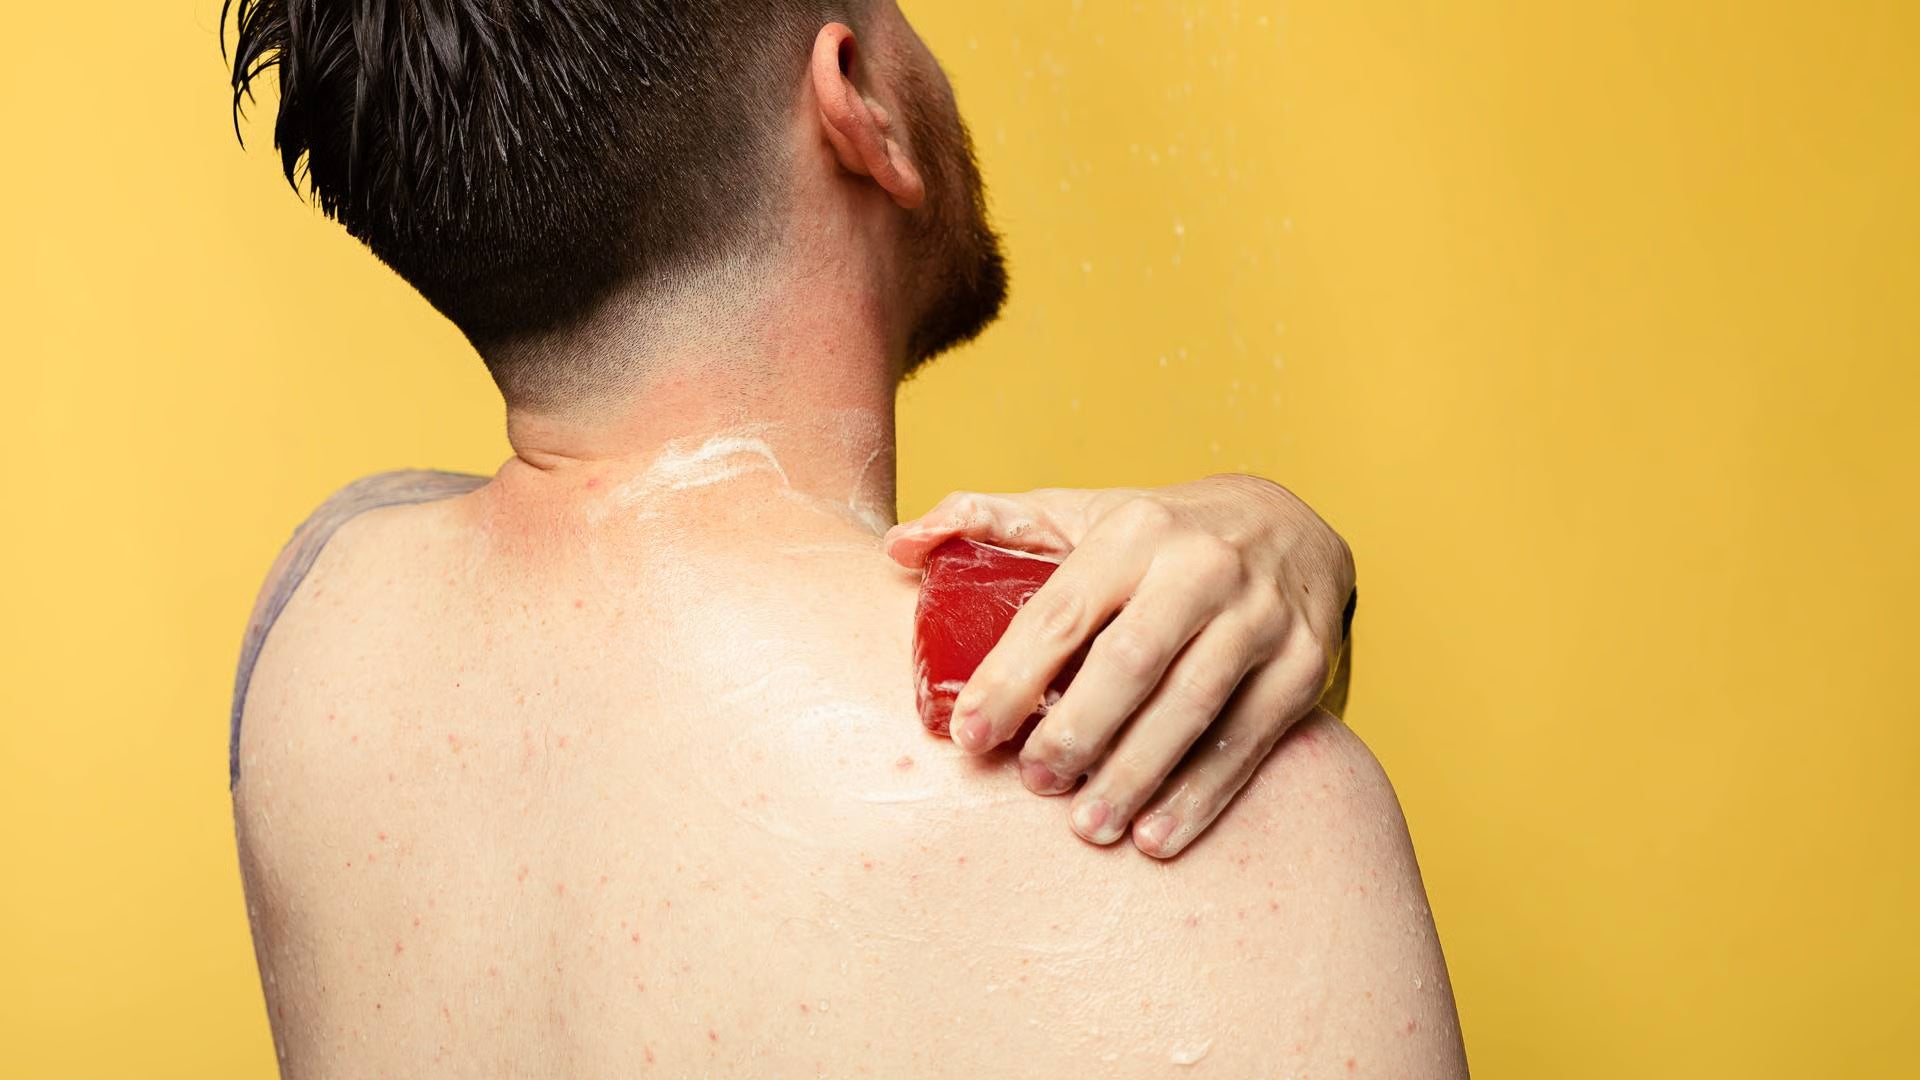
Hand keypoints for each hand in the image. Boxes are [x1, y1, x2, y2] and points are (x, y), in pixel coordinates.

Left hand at [884, 475, 1354, 857]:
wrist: (1291, 525)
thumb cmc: (1158, 536)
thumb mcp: (1081, 512)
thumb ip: (990, 524)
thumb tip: (897, 547)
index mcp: (1132, 532)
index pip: (1059, 613)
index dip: (1010, 679)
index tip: (969, 736)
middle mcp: (1200, 567)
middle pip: (1129, 662)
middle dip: (1076, 731)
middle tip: (1033, 782)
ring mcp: (1260, 616)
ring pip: (1191, 706)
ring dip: (1135, 775)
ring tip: (1088, 826)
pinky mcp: (1305, 664)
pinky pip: (1248, 739)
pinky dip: (1202, 795)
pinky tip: (1156, 835)